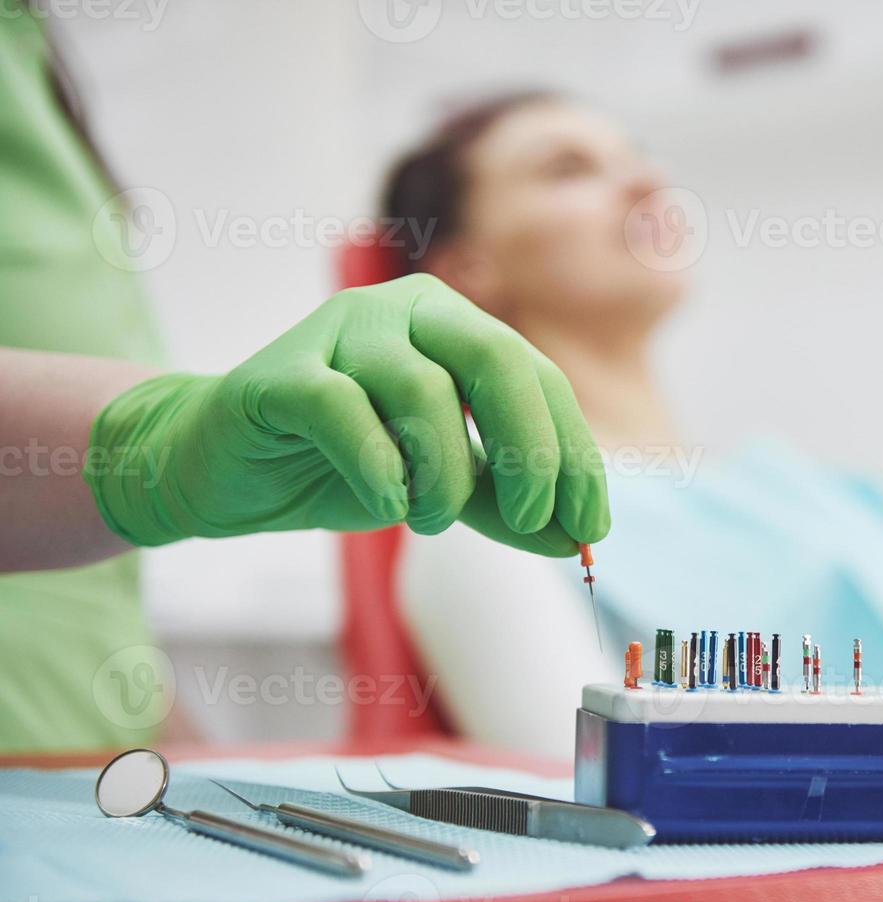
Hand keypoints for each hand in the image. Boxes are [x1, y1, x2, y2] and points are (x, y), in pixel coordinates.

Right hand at [85, 274, 608, 555]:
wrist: (222, 470)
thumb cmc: (344, 465)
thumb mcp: (443, 486)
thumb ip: (506, 505)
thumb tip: (578, 540)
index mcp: (455, 325)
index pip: (540, 378)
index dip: (573, 455)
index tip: (590, 528)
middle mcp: (404, 310)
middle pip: (498, 360)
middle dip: (531, 451)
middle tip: (531, 519)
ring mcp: (339, 332)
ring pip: (425, 393)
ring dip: (445, 476)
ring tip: (426, 517)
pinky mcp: (280, 375)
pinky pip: (345, 412)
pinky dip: (380, 470)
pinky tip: (386, 503)